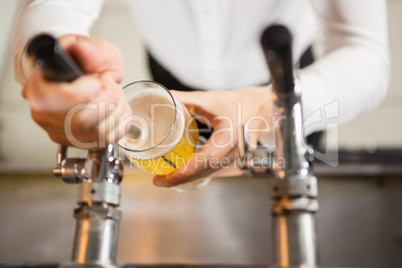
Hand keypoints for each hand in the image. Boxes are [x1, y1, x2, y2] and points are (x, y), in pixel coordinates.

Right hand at [21, 34, 130, 148]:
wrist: (83, 73)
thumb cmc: (82, 61)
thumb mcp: (92, 47)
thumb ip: (91, 49)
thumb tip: (84, 51)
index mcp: (40, 85)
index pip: (65, 98)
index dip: (92, 89)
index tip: (100, 78)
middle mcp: (44, 112)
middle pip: (83, 121)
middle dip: (109, 101)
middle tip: (111, 86)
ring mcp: (58, 129)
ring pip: (97, 133)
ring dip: (117, 112)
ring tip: (115, 96)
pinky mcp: (74, 141)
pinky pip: (104, 142)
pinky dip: (119, 125)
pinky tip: (116, 111)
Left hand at [153, 86, 272, 186]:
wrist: (261, 110)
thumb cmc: (239, 104)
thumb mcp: (209, 100)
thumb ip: (184, 100)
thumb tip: (162, 99)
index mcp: (230, 136)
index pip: (205, 160)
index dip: (184, 172)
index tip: (165, 178)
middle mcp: (237, 153)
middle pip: (204, 172)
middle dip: (180, 179)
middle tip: (159, 180)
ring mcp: (239, 162)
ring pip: (209, 175)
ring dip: (189, 178)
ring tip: (168, 177)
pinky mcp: (238, 166)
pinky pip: (216, 173)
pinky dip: (200, 174)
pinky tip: (187, 172)